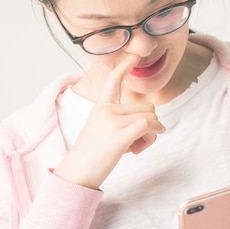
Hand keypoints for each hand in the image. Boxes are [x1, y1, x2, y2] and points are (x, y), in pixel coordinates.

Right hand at [53, 54, 164, 188]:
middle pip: (147, 107)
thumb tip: (150, 121)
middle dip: (149, 125)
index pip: (113, 80)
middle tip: (135, 141)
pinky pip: (148, 126)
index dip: (125, 66)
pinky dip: (153, 135)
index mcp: (100, 106)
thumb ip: (119, 119)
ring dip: (151, 134)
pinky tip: (142, 146)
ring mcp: (112, 121)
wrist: (76, 173)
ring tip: (134, 146)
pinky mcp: (119, 136)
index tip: (134, 54)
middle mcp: (106, 109)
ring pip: (150, 117)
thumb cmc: (91, 155)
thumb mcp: (101, 129)